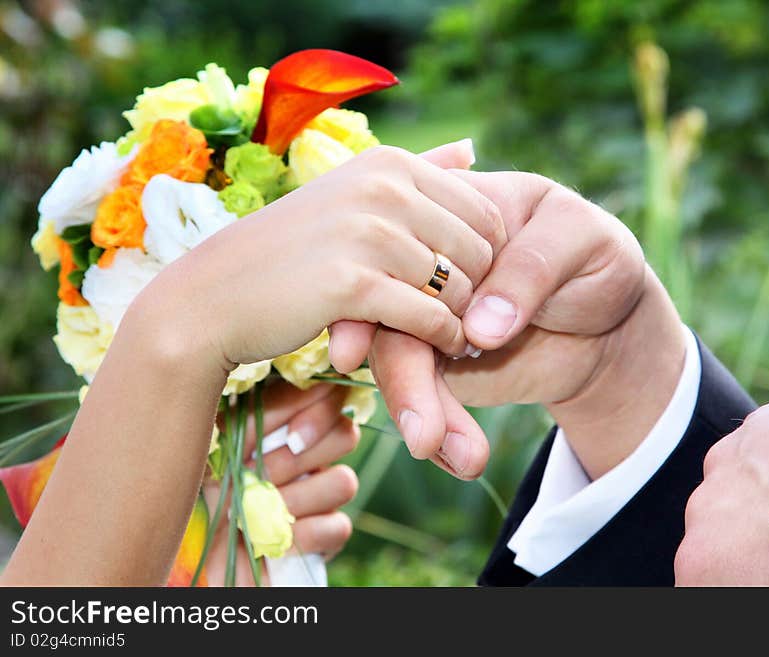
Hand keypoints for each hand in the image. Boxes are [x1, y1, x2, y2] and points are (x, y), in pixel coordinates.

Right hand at [132, 142, 504, 377]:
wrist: (217, 298)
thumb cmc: (292, 251)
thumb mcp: (353, 192)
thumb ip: (418, 169)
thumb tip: (472, 147)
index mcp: (390, 163)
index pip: (485, 213)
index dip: (489, 258)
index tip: (470, 287)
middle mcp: (383, 188)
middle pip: (479, 251)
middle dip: (478, 291)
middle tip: (465, 319)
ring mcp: (367, 235)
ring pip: (458, 288)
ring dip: (461, 320)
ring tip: (452, 335)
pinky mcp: (353, 285)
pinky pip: (431, 319)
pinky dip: (443, 340)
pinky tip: (439, 349)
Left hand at [202, 381, 359, 585]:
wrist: (200, 552)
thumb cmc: (205, 488)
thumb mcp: (218, 443)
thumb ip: (246, 412)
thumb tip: (277, 380)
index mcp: (290, 420)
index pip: (330, 395)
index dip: (319, 410)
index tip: (288, 435)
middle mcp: (312, 452)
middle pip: (346, 434)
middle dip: (299, 459)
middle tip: (261, 475)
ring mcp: (324, 493)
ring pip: (345, 482)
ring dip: (295, 499)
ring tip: (257, 510)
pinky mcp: (328, 534)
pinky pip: (338, 526)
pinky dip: (302, 534)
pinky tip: (273, 539)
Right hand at [358, 172, 682, 478]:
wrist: (610, 320)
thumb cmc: (594, 256)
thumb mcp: (580, 239)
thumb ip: (531, 269)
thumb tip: (479, 328)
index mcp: (451, 207)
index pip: (404, 244)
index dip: (379, 297)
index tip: (356, 350)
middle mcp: (428, 259)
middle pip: (391, 313)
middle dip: (404, 382)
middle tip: (427, 438)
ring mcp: (428, 312)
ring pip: (401, 363)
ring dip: (423, 415)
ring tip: (465, 458)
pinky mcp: (438, 359)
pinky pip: (425, 394)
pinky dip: (441, 429)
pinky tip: (462, 457)